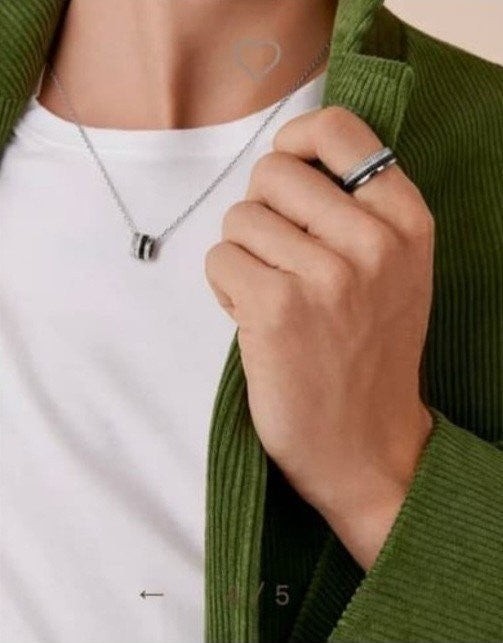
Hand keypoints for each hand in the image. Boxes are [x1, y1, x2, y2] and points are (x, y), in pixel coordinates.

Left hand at [204, 106, 434, 570]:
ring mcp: (327, 276)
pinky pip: (220, 258)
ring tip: (273, 298)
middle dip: (262, 211)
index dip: (296, 140)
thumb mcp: (393, 272)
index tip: (287, 170)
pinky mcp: (278, 309)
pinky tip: (255, 319)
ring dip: (244, 256)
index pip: (337, 131)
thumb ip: (355, 210)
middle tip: (279, 258)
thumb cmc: (368, 354)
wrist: (365, 445)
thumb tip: (288, 158)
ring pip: (240, 218)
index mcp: (406, 222)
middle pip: (272, 172)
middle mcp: (373, 242)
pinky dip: (225, 287)